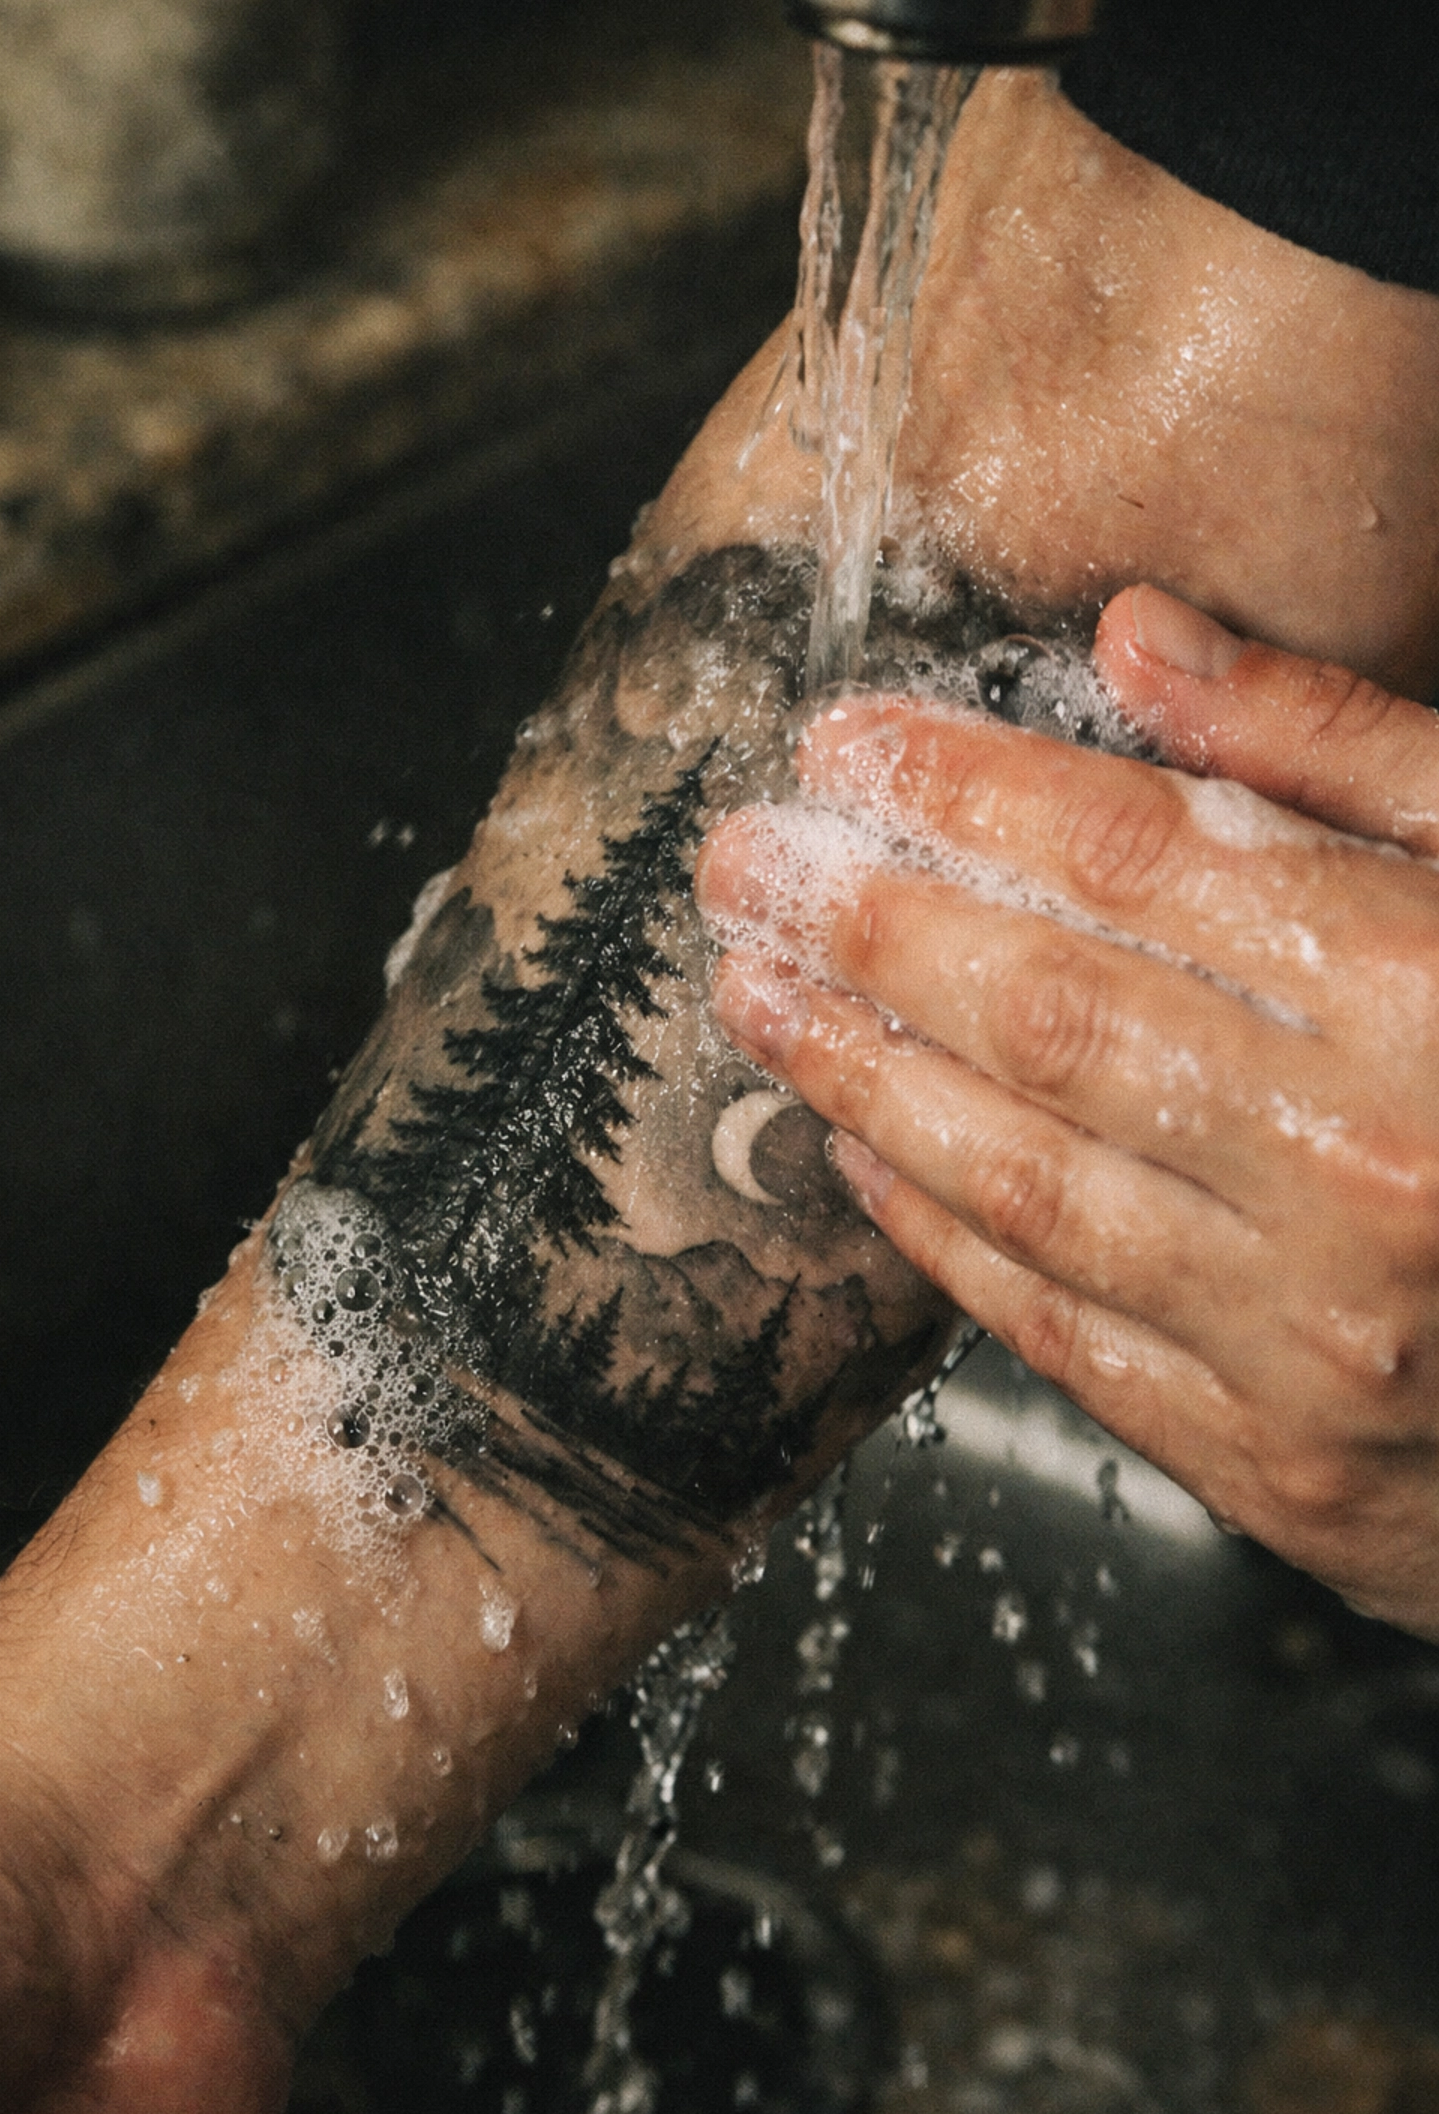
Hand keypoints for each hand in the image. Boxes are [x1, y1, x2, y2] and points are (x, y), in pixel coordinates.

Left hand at [697, 583, 1438, 1639]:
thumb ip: (1351, 753)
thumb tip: (1143, 640)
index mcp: (1437, 1000)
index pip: (1132, 860)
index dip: (964, 792)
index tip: (845, 746)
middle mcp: (1361, 1175)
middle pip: (1042, 1013)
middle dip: (866, 921)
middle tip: (744, 860)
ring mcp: (1315, 1347)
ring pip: (1021, 1180)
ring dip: (861, 1074)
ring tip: (755, 991)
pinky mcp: (1282, 1473)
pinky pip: (1063, 1337)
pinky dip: (944, 1240)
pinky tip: (861, 1155)